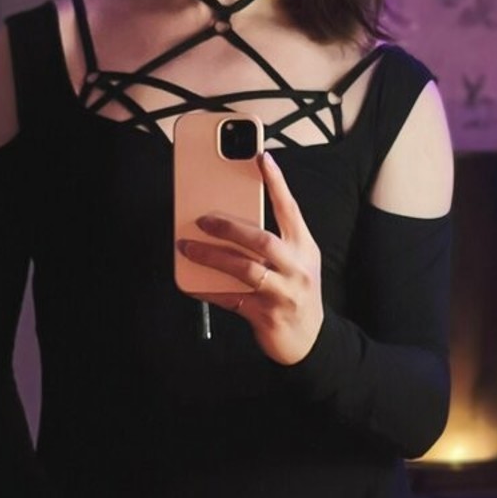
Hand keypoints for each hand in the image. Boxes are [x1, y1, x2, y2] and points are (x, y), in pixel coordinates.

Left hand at [176, 150, 323, 365]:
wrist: (309, 340)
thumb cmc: (294, 291)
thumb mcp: (294, 262)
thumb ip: (272, 241)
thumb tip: (229, 220)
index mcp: (304, 248)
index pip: (290, 209)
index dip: (277, 182)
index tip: (261, 157)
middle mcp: (297, 268)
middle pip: (262, 240)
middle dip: (229, 226)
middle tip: (202, 218)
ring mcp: (283, 293)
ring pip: (245, 269)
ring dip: (212, 256)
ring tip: (186, 247)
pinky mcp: (266, 316)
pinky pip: (231, 299)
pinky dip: (209, 289)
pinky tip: (191, 281)